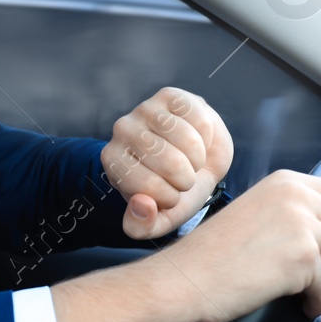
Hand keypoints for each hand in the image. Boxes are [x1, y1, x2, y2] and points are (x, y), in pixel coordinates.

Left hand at [101, 87, 232, 239]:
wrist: (198, 162)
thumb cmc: (176, 191)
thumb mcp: (159, 218)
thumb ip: (143, 226)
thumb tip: (142, 204)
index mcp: (113, 162)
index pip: (146, 188)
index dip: (169, 198)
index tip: (169, 195)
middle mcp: (122, 131)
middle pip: (168, 162)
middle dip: (186, 179)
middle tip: (183, 178)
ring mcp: (145, 109)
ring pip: (186, 140)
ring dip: (198, 158)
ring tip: (191, 160)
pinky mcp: (170, 95)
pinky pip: (199, 119)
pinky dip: (207, 136)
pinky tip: (199, 139)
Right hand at [165, 169, 320, 321]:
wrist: (185, 279)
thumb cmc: (210, 255)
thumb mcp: (254, 211)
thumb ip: (288, 210)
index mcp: (285, 182)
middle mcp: (295, 196)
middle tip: (318, 270)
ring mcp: (300, 225)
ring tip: (306, 288)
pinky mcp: (301, 258)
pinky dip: (316, 301)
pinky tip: (301, 305)